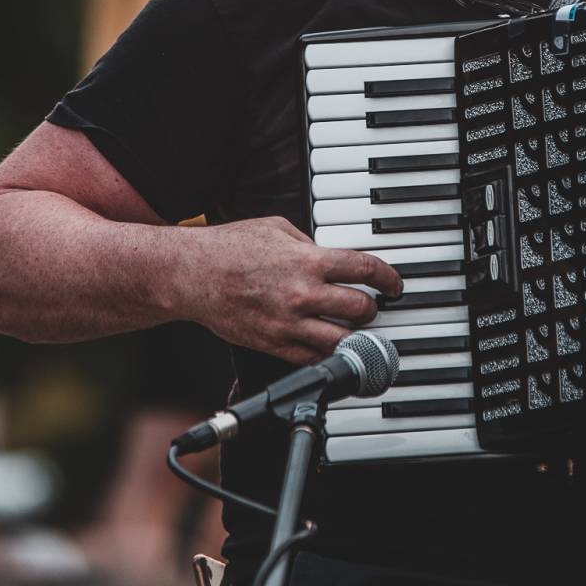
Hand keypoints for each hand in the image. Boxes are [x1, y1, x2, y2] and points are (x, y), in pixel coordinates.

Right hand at [186, 217, 404, 365]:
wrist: (191, 274)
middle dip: (372, 308)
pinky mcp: (273, 344)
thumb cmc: (230, 247)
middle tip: (372, 306)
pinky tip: (328, 344)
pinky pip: (312, 357)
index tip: (394, 284)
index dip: (388, 278)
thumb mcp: (277, 228)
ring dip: (353, 335)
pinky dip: (326, 353)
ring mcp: (288, 323)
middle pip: (360, 309)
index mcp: (308, 260)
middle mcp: (302, 294)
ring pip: (341, 340)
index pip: (365, 270)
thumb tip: (330, 255)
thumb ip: (309, 243)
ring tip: (353, 328)